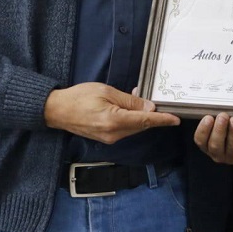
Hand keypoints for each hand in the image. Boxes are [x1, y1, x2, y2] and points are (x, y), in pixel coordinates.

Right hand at [44, 82, 179, 143]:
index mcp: (113, 121)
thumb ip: (129, 101)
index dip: (162, 120)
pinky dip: (132, 120)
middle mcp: (113, 134)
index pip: (144, 121)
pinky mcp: (106, 138)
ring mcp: (109, 139)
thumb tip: (149, 108)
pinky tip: (130, 109)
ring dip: (141, 117)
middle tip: (160, 103)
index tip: (176, 120)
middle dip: (152, 115)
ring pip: (134, 128)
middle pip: (141, 126)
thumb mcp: (106, 92)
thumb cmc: (79, 97)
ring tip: (140, 101)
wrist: (57, 110)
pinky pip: (125, 130)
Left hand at [194, 113, 232, 164]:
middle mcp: (232, 155)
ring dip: (219, 131)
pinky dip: (204, 129)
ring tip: (224, 116)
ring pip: (216, 145)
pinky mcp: (204, 145)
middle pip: (231, 148)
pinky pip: (200, 140)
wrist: (230, 126)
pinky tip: (209, 117)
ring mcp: (218, 152)